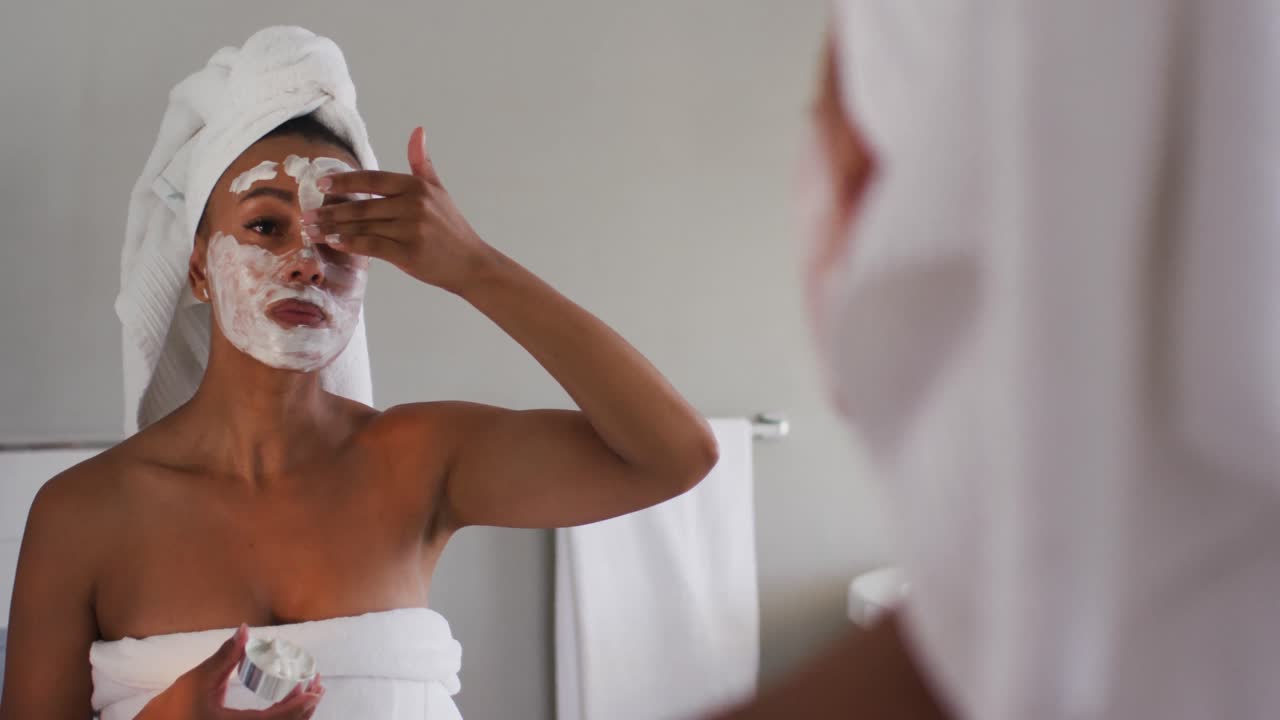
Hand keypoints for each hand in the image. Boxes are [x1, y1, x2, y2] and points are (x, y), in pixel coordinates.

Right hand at [137, 624, 324, 719]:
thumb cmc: (170, 710)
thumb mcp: (197, 681)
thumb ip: (225, 656)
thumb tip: (244, 630)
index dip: (300, 705)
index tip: (315, 688)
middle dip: (305, 708)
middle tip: (317, 685)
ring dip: (296, 714)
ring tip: (306, 690)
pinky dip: (282, 718)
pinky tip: (285, 701)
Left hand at [303, 126, 492, 293]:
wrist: (470, 263)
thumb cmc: (451, 228)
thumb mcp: (438, 191)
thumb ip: (422, 163)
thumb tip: (418, 131)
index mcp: (417, 187)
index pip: (373, 179)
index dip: (344, 181)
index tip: (320, 185)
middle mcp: (414, 205)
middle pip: (362, 205)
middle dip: (331, 211)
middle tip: (306, 214)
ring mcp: (412, 229)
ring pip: (363, 226)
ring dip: (333, 229)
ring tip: (312, 230)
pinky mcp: (409, 253)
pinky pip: (371, 246)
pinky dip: (350, 244)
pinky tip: (333, 243)